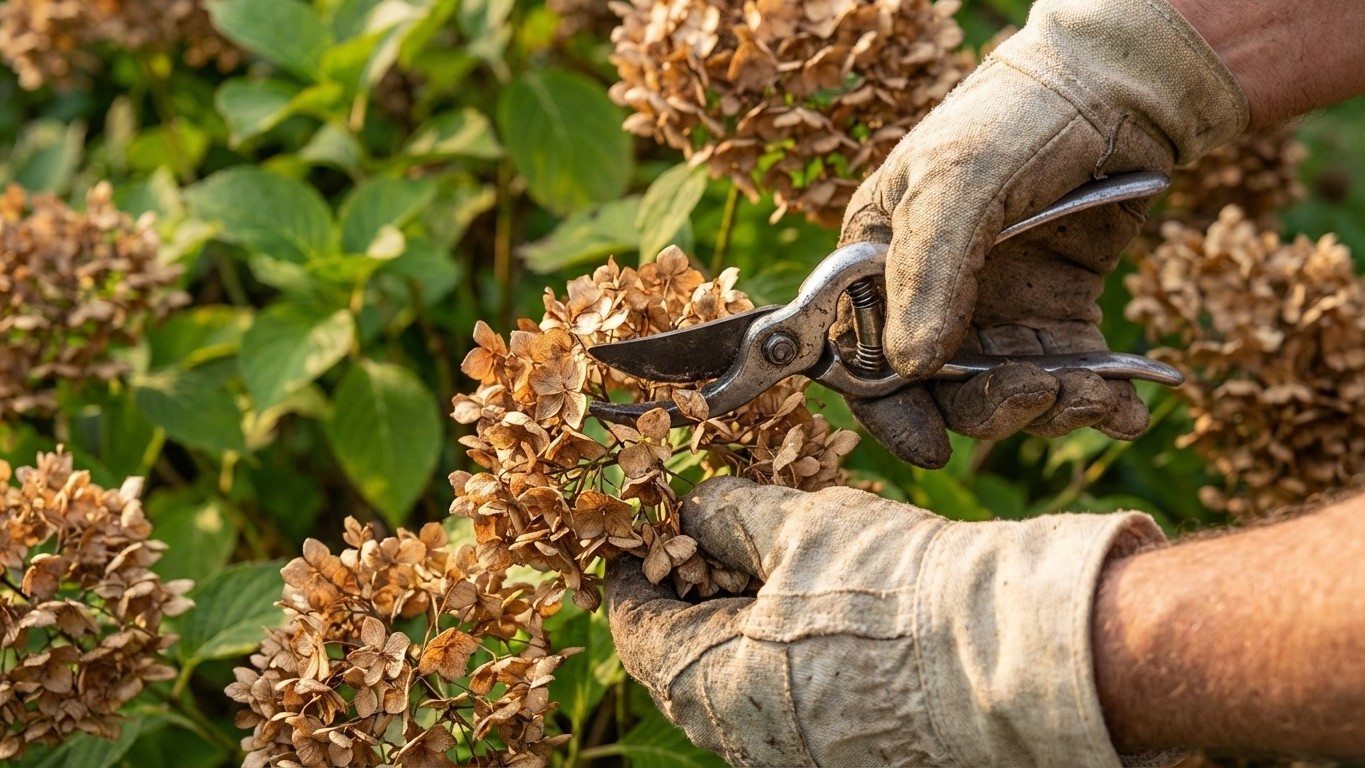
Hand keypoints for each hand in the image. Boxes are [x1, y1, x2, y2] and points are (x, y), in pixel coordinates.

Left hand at [606, 477, 1162, 766]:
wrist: (1019, 655)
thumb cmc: (900, 589)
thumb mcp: (800, 527)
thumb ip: (728, 515)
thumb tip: (694, 511)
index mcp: (715, 692)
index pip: (637, 634)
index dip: (630, 579)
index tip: (636, 542)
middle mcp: (749, 743)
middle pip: (684, 665)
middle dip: (688, 599)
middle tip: (703, 544)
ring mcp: (803, 758)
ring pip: (738, 687)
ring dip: (736, 626)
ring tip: (763, 565)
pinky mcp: (853, 755)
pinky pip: (789, 703)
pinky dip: (781, 655)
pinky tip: (812, 606)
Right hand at [839, 0, 1247, 467]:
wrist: (1114, 92)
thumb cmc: (1013, 120)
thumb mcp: (958, 181)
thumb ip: (928, 271)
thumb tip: (913, 366)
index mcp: (878, 266)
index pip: (864, 359)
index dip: (890, 409)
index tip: (931, 446)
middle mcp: (930, 299)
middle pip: (939, 393)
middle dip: (987, 408)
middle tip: (1036, 391)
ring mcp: (996, 314)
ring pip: (1005, 396)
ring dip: (1047, 410)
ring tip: (1093, 396)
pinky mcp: (1057, 318)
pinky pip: (1067, 380)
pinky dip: (1096, 403)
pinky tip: (1125, 408)